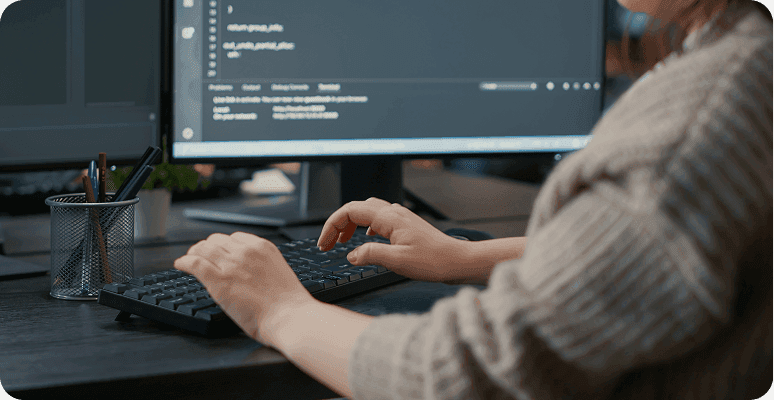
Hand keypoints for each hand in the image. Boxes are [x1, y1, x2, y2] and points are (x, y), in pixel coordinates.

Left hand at [174, 232, 315, 345]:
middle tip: (201, 256)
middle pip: (217, 241)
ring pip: (203, 249)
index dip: (224, 245)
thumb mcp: (277, 272)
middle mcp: (245, 251)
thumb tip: (247, 273)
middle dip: (208, 248)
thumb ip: (261, 267)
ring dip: (194, 253)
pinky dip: (184, 262)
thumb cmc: (287, 304)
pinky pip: (194, 263)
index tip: (219, 252)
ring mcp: (230, 265)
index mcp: (262, 248)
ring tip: (188, 259)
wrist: (288, 317)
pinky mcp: (218, 280)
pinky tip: (181, 264)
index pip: (235, 238)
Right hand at [317, 197, 468, 281]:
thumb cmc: (434, 261)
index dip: (332, 226)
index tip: (324, 244)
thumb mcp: (397, 261)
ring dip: (351, 224)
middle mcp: (394, 213)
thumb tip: (351, 255)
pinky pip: (379, 219)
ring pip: (368, 212)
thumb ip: (371, 255)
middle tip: (329, 244)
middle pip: (356, 208)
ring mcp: (401, 218)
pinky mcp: (406, 226)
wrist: (457, 261)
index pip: (350, 211)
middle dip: (338, 224)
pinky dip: (366, 227)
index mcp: (389, 218)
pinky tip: (367, 239)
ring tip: (343, 242)